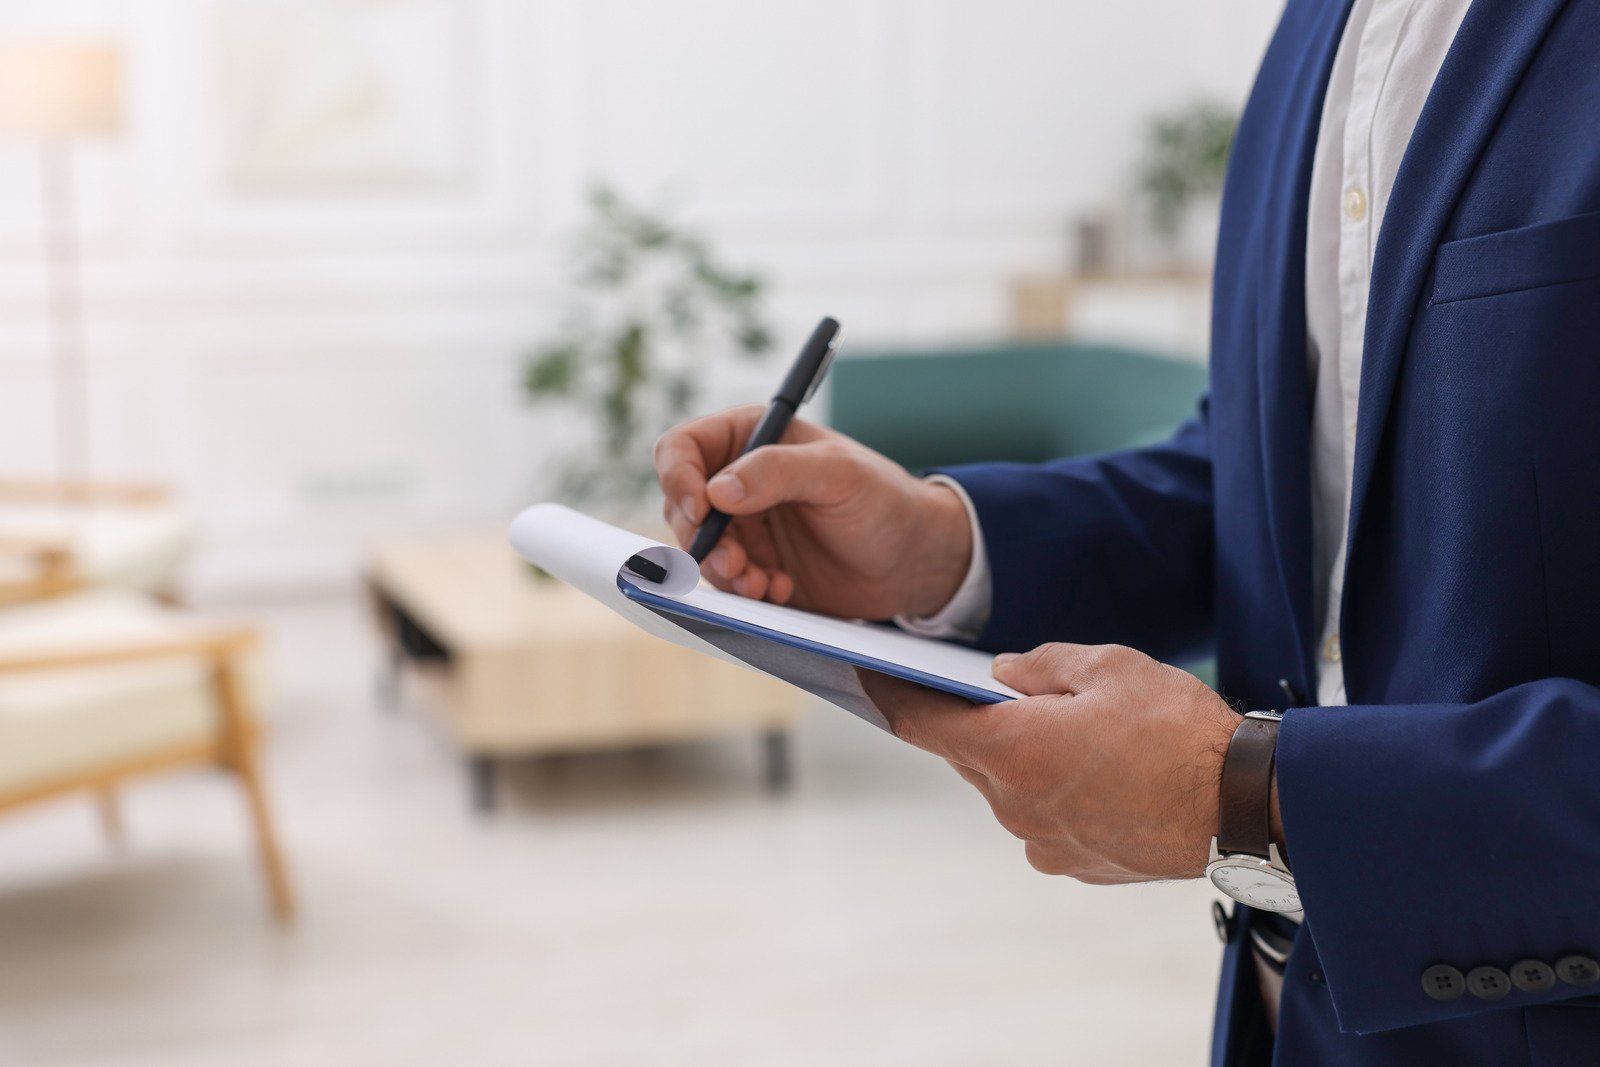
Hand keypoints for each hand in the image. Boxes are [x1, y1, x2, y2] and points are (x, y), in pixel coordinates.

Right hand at [654, 405, 971, 617]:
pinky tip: (782, 591)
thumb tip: (717, 490)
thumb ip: (777, 473)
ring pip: (700, 550)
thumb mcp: (838, 475)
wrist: (915, 561)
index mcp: (750, 438)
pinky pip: (726, 582)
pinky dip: (745, 591)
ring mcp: (744, 527)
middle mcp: (738, 480)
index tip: (701, 511)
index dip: (679, 478)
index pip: (683, 448)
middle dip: (702, 539)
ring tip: (762, 585)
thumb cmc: (885, 500)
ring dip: (723, 572)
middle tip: (737, 564)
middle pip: (682, 506)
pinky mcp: (755, 568)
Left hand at [861, 642, 1242, 882]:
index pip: (920, 724)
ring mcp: (1043, 843)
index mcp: (1009, 752)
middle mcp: (1013, 806)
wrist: (1246, 808)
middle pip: (970, 757)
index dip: (889, 696)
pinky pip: (1046, 820)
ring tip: (1076, 732)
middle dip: (979, 724)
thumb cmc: (1178, 729)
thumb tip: (998, 677)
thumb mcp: (1107, 666)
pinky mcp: (1076, 865)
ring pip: (1011, 789)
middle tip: (999, 693)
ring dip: (1026, 761)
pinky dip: (1058, 794)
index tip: (867, 676)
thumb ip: (1039, 667)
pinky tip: (1102, 774)